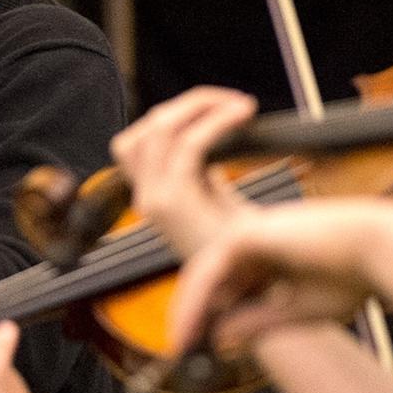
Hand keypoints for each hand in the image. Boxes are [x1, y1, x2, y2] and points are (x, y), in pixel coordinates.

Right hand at [110, 86, 258, 255]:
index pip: (139, 139)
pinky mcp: (174, 203)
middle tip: (231, 101)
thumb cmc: (244, 248)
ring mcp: (155, 200)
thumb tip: (212, 131)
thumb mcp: (214, 202)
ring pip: (160, 128)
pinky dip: (215, 121)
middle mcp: (145, 197)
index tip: (215, 111)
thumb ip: (204, 171)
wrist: (253, 291)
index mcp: (152, 196)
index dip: (172, 115)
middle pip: (146, 126)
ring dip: (200, 106)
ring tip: (238, 105)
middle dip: (189, 104)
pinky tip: (242, 116)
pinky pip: (188, 145)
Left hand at [167, 201, 392, 355]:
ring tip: (179, 344)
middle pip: (209, 279)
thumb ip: (257, 322)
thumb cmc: (352, 277)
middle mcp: (254, 241)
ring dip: (188, 310)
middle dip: (191, 313)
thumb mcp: (296, 310)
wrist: (378, 251)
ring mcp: (247, 233)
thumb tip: (219, 339)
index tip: (195, 346)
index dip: (209, 314)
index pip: (227, 284)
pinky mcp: (245, 234)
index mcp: (270, 255)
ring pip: (203, 275)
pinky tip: (189, 328)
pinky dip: (195, 301)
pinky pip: (210, 273)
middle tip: (178, 348)